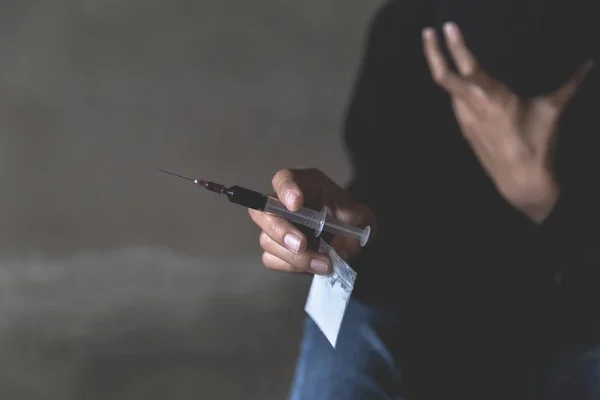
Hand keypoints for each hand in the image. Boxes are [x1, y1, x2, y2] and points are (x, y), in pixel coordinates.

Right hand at [249, 168, 375, 274]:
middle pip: (263, 212)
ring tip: (324, 263)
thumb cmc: (352, 219)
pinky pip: (272, 259)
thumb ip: (355, 224)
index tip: (296, 205)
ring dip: (294, 256)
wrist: (350, 239)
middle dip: (280, 231)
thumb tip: (338, 244)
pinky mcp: (277, 249)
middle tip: (302, 245)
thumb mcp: (363, 217)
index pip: (284, 179)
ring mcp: (277, 227)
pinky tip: (314, 266)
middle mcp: (285, 204)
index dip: (285, 190)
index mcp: (305, 185)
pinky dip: (292, 266)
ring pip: (267, 240)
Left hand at [422, 22, 591, 222]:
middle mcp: (471, 105)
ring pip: (448, 90)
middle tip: (427, 32)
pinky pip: (455, 104)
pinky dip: (455, 89)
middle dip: (433, 52)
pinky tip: (460, 84)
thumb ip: (569, 83)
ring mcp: (464, 119)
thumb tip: (589, 64)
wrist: (520, 179)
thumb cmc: (536, 143)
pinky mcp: (465, 130)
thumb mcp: (552, 109)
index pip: (466, 64)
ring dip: (444, 69)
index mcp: (490, 95)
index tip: (446, 27)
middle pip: (442, 76)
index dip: (454, 45)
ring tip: (440, 53)